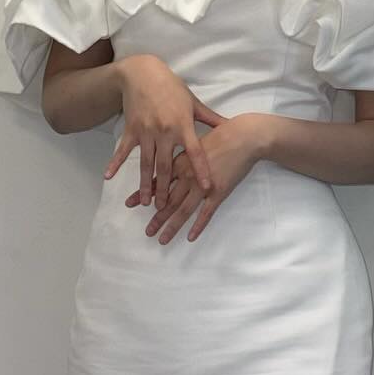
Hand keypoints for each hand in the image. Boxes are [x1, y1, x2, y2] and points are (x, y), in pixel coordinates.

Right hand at [104, 54, 224, 208]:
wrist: (143, 73)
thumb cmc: (172, 87)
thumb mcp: (193, 102)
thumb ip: (210, 119)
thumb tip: (230, 127)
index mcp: (182, 125)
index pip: (195, 152)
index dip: (201, 170)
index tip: (206, 188)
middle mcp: (164, 131)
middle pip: (166, 165)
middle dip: (165, 189)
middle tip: (165, 209)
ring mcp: (145, 131)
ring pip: (146, 163)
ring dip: (145, 184)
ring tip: (146, 202)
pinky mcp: (131, 129)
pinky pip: (123, 150)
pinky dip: (115, 163)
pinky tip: (108, 177)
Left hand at [129, 113, 268, 243]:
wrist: (243, 136)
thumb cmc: (221, 135)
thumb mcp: (195, 142)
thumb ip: (184, 155)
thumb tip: (174, 163)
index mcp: (180, 162)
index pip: (158, 181)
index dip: (143, 193)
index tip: (129, 203)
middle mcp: (187, 176)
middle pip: (168, 200)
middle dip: (157, 218)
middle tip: (148, 231)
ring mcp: (203, 185)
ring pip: (183, 210)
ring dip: (172, 226)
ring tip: (162, 239)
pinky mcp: (218, 192)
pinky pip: (206, 213)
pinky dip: (198, 226)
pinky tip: (190, 237)